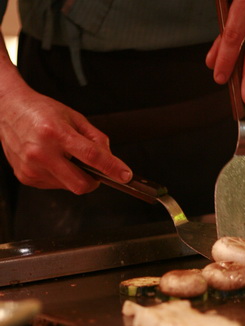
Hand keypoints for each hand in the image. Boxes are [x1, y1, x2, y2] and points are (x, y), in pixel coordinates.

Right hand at [0, 83, 131, 192]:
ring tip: (64, 157)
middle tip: (94, 170)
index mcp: (56, 133)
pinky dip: (60, 177)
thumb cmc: (40, 111)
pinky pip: (54, 186)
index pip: (91, 156)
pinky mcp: (26, 177)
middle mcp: (42, 152)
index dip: (112, 168)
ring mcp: (32, 168)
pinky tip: (52, 161)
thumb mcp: (73, 117)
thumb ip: (96, 138)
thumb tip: (111, 159)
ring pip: (68, 186)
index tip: (124, 174)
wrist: (8, 109)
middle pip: (81, 184)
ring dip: (75, 176)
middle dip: (94, 181)